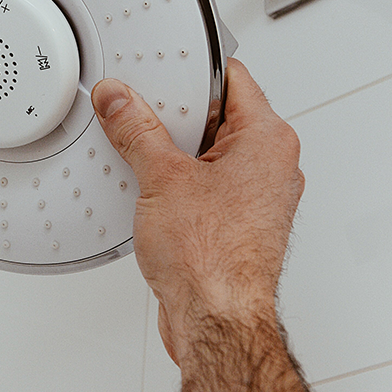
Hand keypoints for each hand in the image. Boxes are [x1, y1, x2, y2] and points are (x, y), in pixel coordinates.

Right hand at [91, 60, 303, 365]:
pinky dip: (176, 183)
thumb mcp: (160, 176)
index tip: (159, 69)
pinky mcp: (237, 224)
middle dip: (175, 115)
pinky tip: (149, 191)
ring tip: (143, 156)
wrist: (216, 321)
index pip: (231, 79)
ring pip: (208, 154)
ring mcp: (255, 198)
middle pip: (217, 116)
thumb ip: (136, 129)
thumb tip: (120, 101)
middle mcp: (271, 166)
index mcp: (267, 140)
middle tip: (141, 114)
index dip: (191, 70)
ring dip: (172, 153)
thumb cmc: (212, 260)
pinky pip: (204, 186)